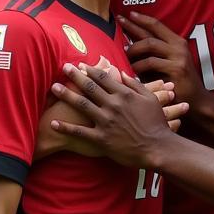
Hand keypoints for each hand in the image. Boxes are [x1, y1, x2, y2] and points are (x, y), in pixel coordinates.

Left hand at [49, 63, 179, 166]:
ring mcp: (106, 122)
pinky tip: (54, 123)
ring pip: (82, 105)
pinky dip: (66, 128)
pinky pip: (80, 132)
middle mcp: (113, 105)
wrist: (158, 148)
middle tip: (64, 67)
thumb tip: (123, 73)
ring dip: (66, 95)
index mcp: (124, 94)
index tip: (81, 65)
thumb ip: (135, 85)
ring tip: (54, 87)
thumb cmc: (157, 124)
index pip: (104, 78)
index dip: (90, 70)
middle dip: (75, 76)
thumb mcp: (150, 100)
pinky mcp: (101, 139)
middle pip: (90, 87)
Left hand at [121, 11, 206, 105]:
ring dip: (133, 49)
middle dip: (132, 27)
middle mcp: (179, 47)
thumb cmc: (178, 84)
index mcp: (177, 43)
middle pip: (150, 32)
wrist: (197, 101)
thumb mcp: (167, 64)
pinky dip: (138, 65)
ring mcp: (178, 57)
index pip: (157, 25)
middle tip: (118, 22)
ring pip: (149, 44)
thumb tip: (128, 45)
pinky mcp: (176, 69)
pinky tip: (131, 69)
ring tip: (123, 53)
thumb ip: (153, 54)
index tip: (127, 14)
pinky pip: (151, 62)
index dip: (142, 18)